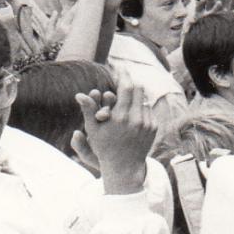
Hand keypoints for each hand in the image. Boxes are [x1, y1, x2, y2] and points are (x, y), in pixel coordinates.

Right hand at [72, 80, 157, 194]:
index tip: (119, 67)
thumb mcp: (94, 130)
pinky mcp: (154, 127)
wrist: (124, 166)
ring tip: (127, 92)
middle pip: (138, 89)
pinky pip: (148, 109)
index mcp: (120, 117)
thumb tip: (79, 94)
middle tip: (124, 77)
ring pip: (144, 99)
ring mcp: (147, 123)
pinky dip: (141, 106)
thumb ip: (89, 110)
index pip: (126, 88)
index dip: (123, 75)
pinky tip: (134, 108)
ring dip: (136, 94)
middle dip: (130, 82)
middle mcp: (136, 119)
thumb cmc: (104, 147)